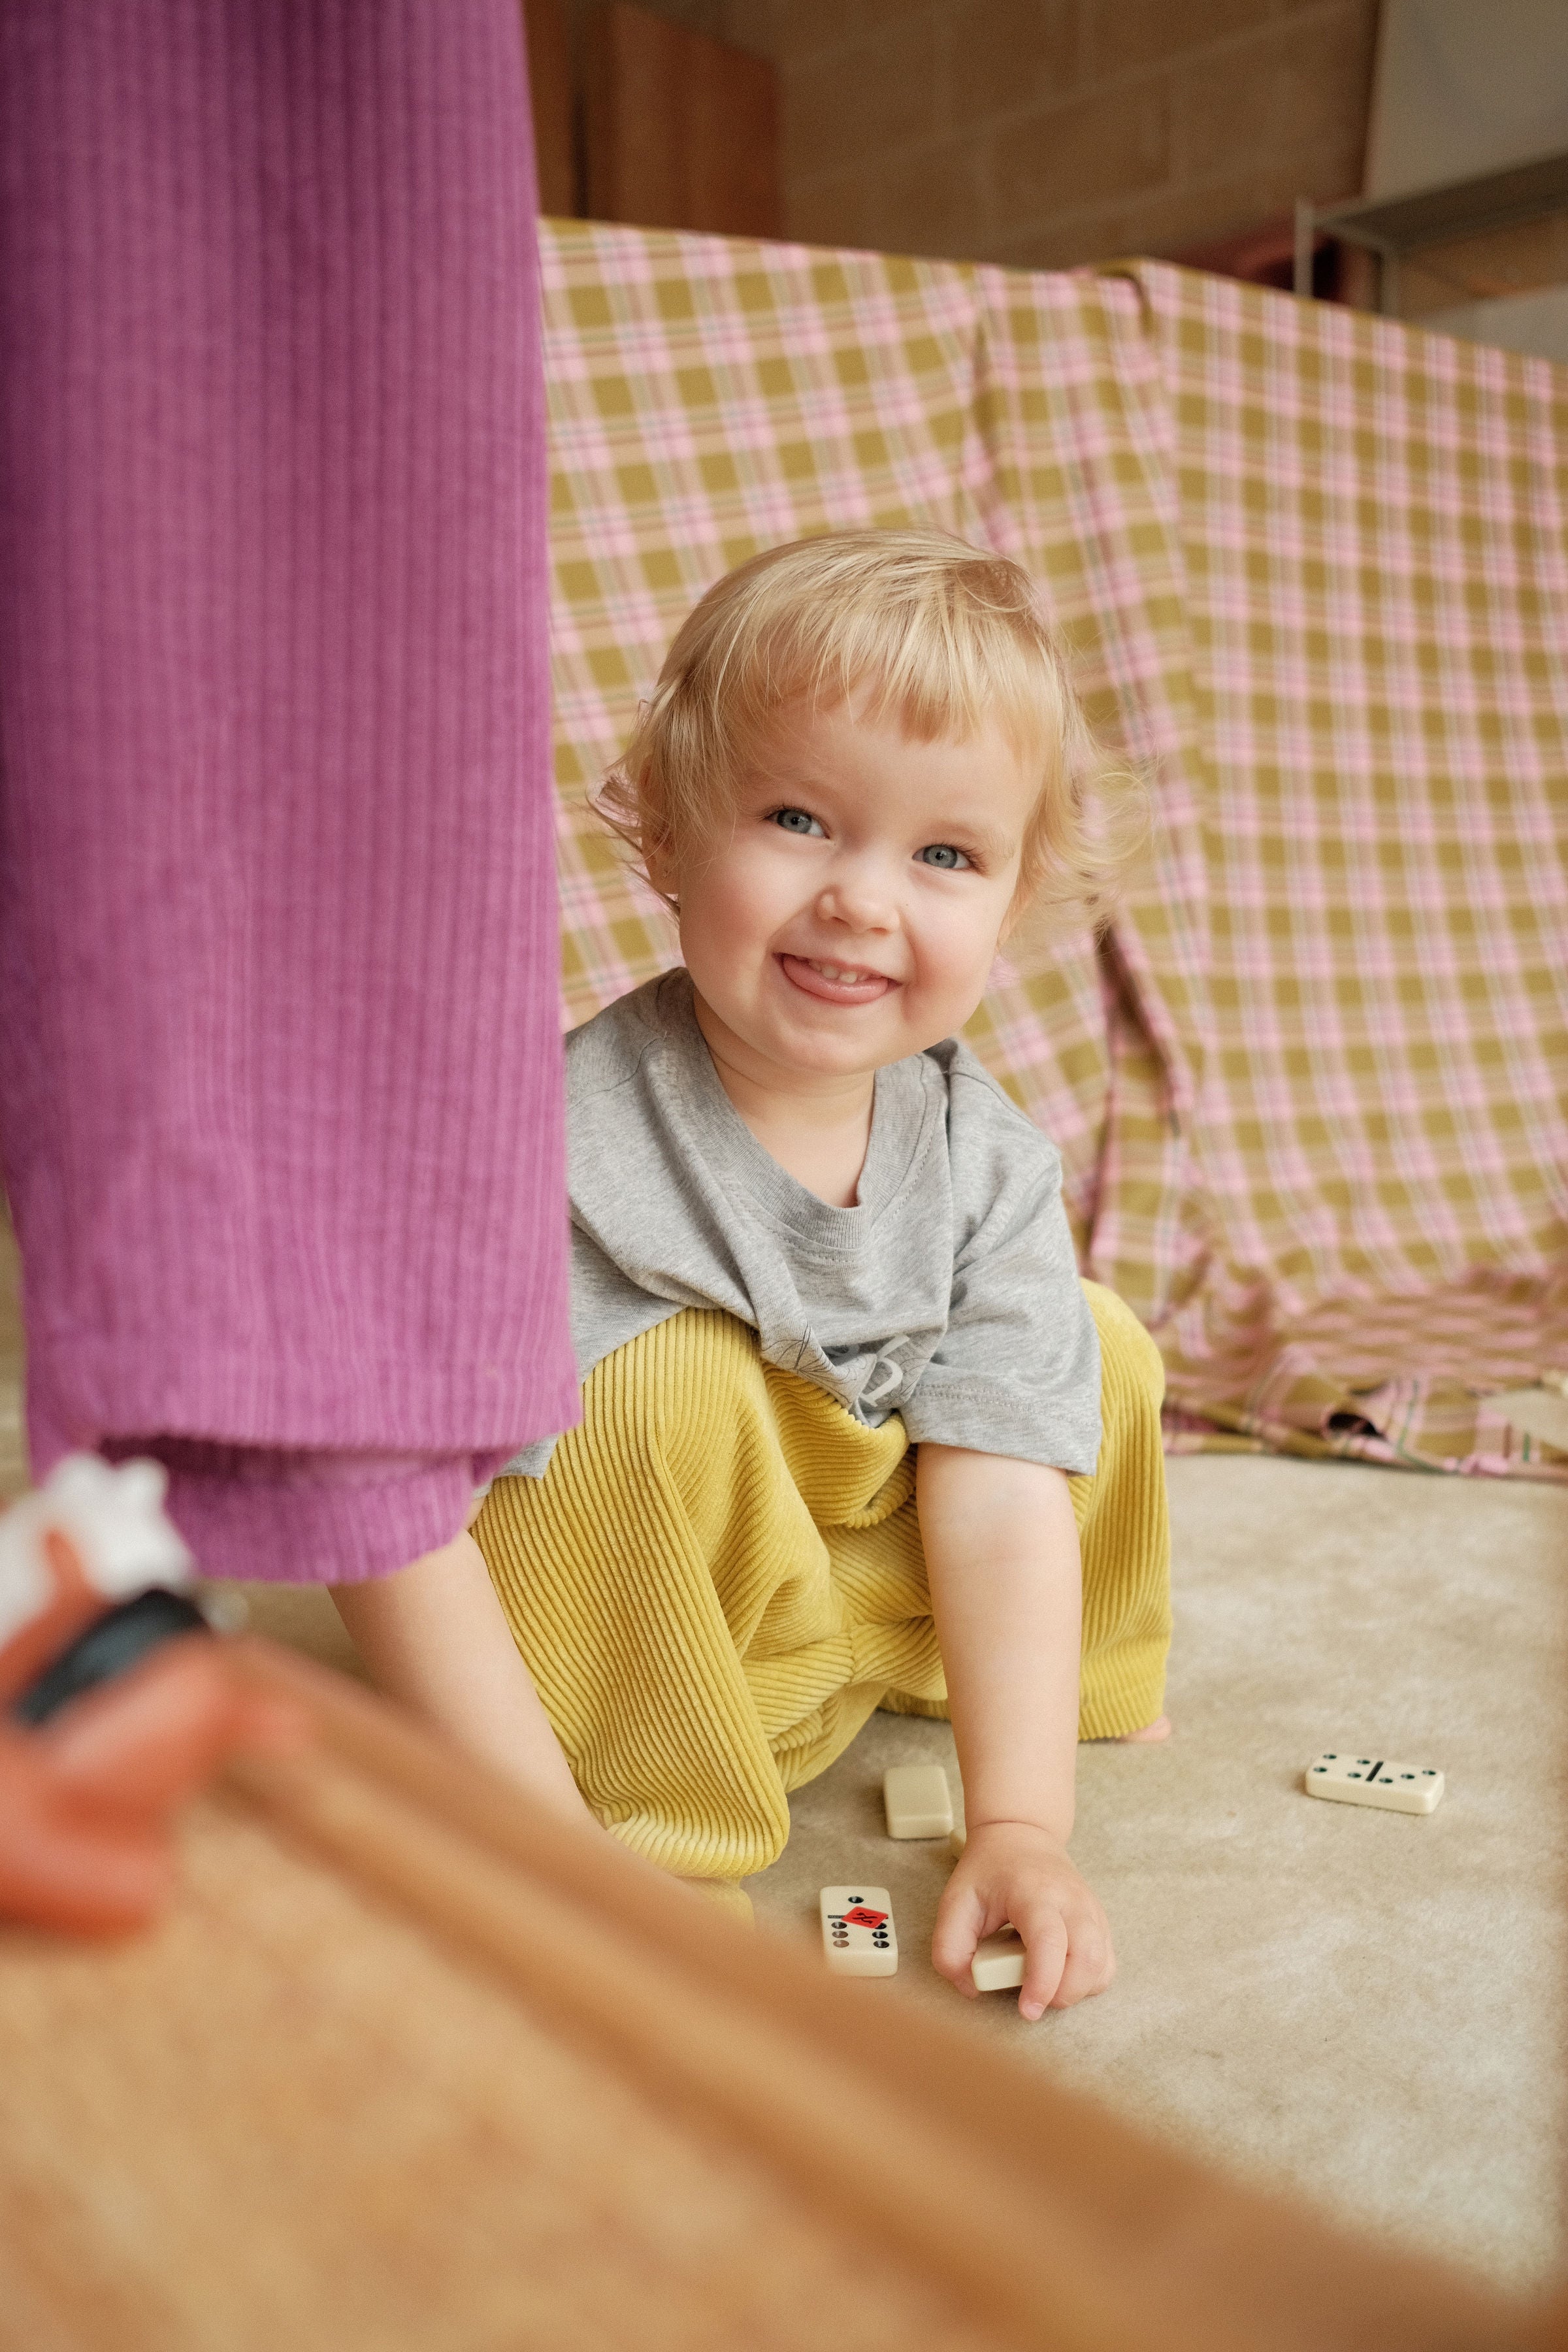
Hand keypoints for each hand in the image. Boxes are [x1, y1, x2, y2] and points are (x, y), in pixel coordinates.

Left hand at [932, 1819, 1114, 2019]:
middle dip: (1061, 1995)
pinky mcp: (1099, 1922)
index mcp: (1035, 1892)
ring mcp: (1091, 1910)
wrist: (1021, 1835)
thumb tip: (971, 1987)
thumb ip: (949, 1949)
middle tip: (1030, 1998)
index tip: (1027, 2009)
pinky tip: (1060, 1974)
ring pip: (1101, 1966)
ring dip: (1075, 1990)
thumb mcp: (954, 1901)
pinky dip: (1087, 1981)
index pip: (1049, 1942)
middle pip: (1087, 1960)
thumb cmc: (989, 1870)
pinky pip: (1105, 1964)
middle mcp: (1072, 1901)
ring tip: (1043, 1983)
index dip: (1042, 1982)